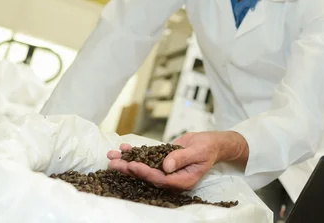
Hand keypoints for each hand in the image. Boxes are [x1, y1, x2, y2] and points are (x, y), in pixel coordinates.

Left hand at [107, 131, 247, 190]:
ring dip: (127, 162)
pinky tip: (123, 148)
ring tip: (112, 156)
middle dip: (129, 169)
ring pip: (144, 168)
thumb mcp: (198, 150)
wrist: (211, 143)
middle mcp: (172, 178)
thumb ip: (181, 158)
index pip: (161, 179)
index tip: (133, 166)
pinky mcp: (163, 161)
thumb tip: (166, 165)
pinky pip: (147, 159)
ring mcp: (166, 170)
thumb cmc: (208, 147)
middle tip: (114, 163)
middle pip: (148, 176)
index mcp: (183, 180)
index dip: (146, 173)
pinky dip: (135, 154)